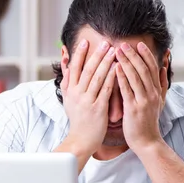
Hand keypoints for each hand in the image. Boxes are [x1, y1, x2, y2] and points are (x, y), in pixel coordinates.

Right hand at [61, 39, 116, 154]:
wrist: (80, 140)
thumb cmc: (77, 120)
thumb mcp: (68, 99)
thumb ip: (67, 80)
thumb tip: (65, 62)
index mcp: (69, 91)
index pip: (74, 68)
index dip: (79, 54)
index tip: (85, 42)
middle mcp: (76, 94)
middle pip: (86, 70)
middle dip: (96, 55)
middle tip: (105, 42)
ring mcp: (87, 101)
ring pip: (96, 77)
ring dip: (105, 62)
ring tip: (114, 50)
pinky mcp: (97, 108)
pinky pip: (105, 90)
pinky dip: (111, 77)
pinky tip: (118, 68)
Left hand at [115, 42, 166, 152]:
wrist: (147, 142)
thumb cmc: (149, 122)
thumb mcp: (160, 101)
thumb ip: (162, 84)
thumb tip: (164, 67)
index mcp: (157, 91)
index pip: (152, 68)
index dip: (146, 55)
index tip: (138, 44)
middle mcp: (152, 93)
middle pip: (144, 69)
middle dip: (134, 55)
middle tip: (124, 43)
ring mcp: (143, 101)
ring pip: (136, 77)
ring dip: (127, 62)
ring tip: (117, 51)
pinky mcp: (134, 109)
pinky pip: (127, 90)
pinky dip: (122, 78)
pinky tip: (115, 68)